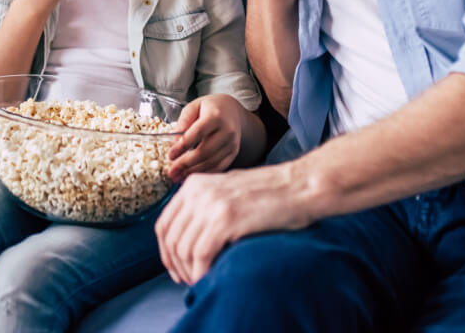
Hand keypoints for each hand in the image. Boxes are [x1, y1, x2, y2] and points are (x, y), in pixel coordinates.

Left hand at [155, 165, 314, 285]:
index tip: (176, 267)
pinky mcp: (226, 218)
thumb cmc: (271, 194)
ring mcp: (211, 203)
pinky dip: (201, 271)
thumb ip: (205, 206)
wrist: (300, 185)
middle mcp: (197, 191)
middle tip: (187, 279)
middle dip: (175, 264)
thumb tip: (188, 238)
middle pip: (170, 237)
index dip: (166, 251)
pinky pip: (200, 254)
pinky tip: (209, 277)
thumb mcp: (227, 191)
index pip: (164, 223)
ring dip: (188, 271)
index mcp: (194, 184)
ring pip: (183, 248)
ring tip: (201, 280)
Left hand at [166, 94, 248, 181]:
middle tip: (171, 171)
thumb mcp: (194, 106)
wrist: (233, 111)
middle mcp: (227, 131)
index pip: (197, 133)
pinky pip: (218, 167)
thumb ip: (184, 121)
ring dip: (193, 171)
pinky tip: (191, 175)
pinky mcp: (233, 153)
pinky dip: (204, 173)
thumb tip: (176, 141)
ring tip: (177, 176)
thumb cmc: (210, 108)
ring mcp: (232, 144)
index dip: (183, 146)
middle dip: (186, 163)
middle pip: (205, 151)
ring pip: (211, 162)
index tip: (170, 155)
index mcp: (215, 116)